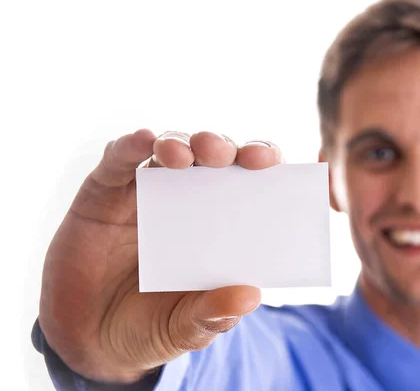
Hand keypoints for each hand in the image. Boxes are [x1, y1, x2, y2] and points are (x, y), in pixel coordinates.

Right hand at [38, 130, 282, 382]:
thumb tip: (251, 296)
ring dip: (180, 144)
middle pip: (213, 158)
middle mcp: (188, 199)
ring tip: (183, 154)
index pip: (250, 182)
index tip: (271, 162)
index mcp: (219, 225)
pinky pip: (118, 160)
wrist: (88, 338)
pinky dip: (129, 146)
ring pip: (169, 150)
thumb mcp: (185, 328)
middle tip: (223, 154)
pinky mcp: (106, 190)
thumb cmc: (150, 327)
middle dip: (222, 148)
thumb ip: (214, 315)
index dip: (262, 163)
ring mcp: (147, 191)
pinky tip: (141, 140)